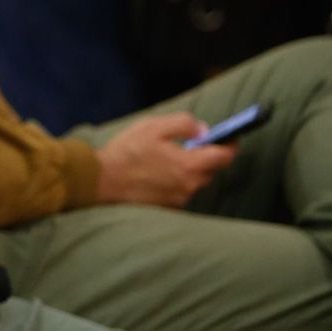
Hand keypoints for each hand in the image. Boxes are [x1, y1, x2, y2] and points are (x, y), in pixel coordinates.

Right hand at [93, 112, 235, 207]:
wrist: (99, 181)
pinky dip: (176, 179)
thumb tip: (204, 130)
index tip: (231, 136)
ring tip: (169, 155)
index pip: (225, 156)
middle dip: (207, 155)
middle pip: (211, 169)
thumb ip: (184, 124)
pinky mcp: (166, 207)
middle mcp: (188, 186)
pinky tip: (158, 170)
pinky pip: (180, 190)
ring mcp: (178, 199)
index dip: (231, 144)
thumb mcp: (153, 126)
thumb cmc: (125, 152)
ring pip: (195, 180)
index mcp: (190, 165)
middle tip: (193, 142)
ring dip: (189, 168)